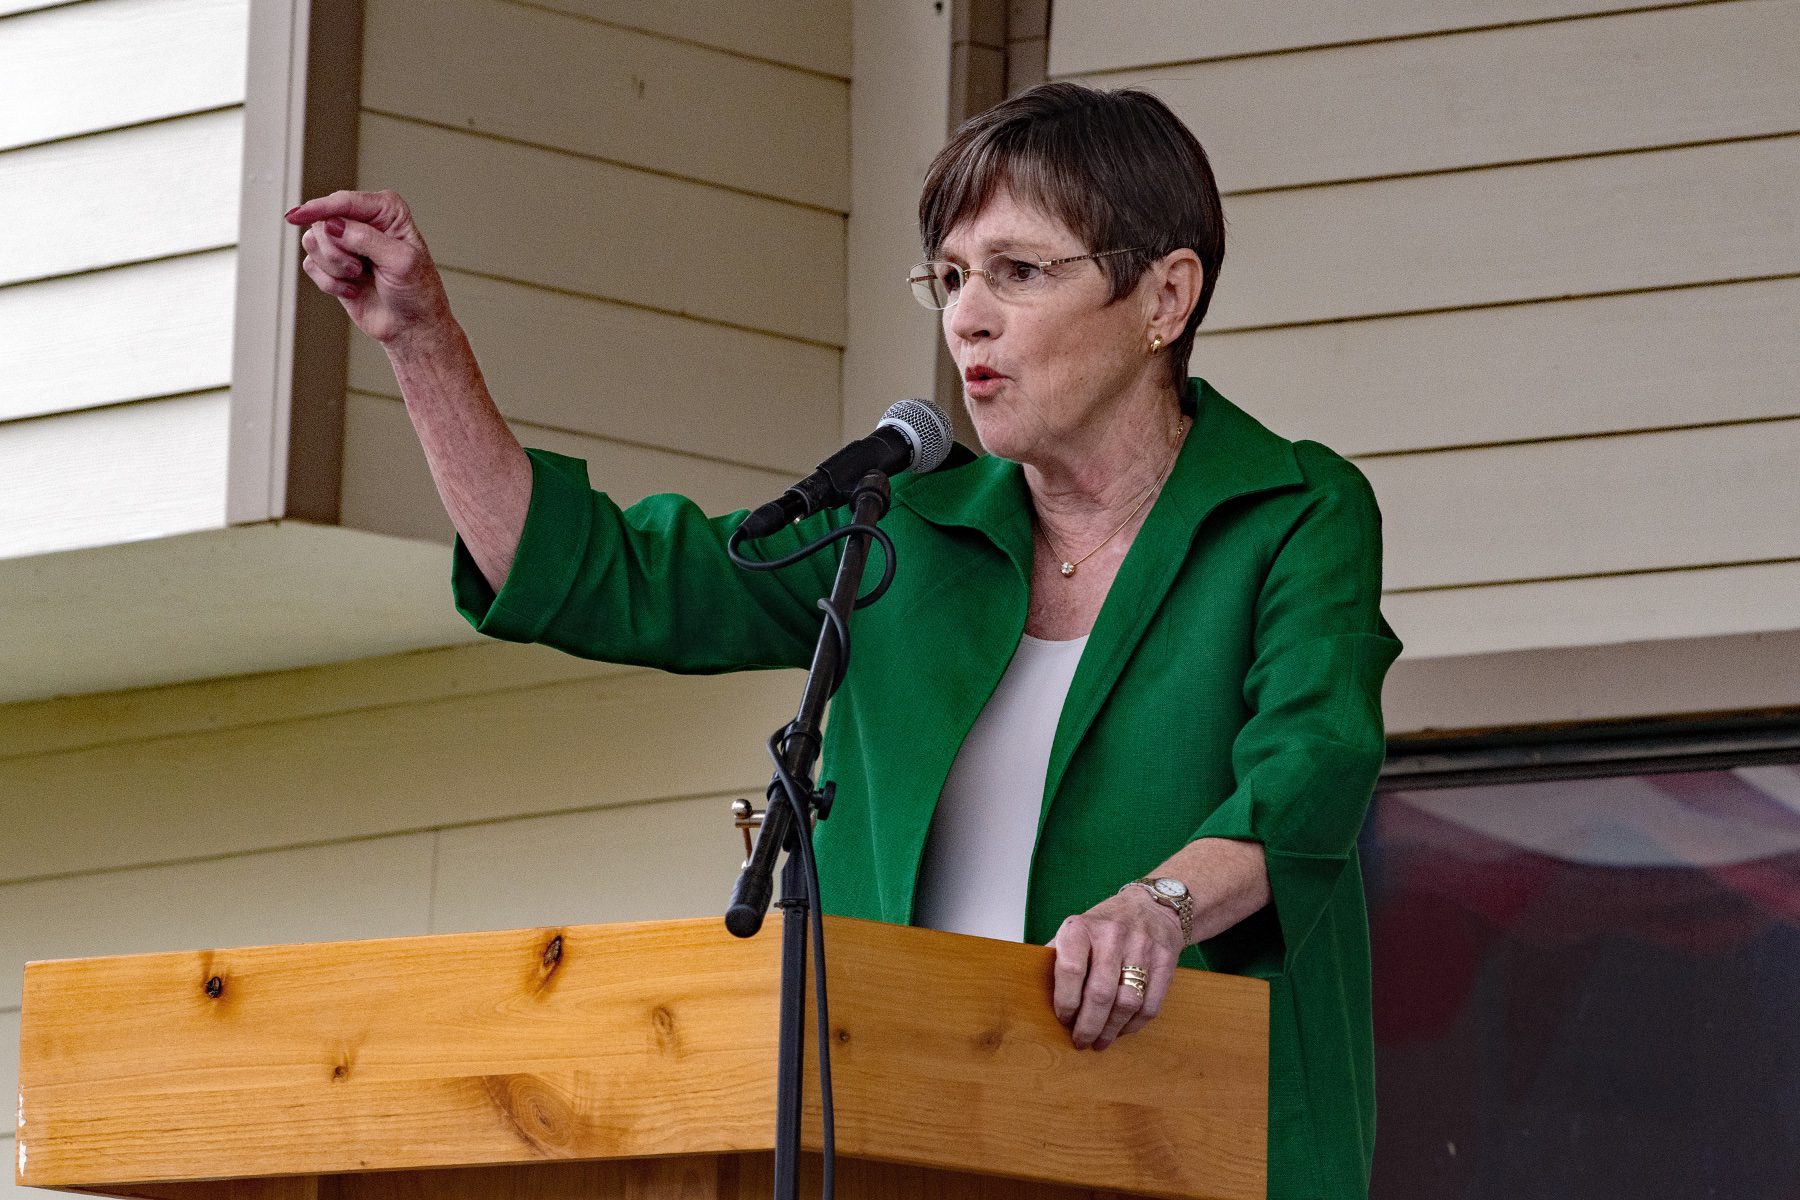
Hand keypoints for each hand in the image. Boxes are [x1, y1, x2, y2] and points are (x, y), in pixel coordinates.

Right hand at [284, 189, 452, 348]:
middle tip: (359, 268)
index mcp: (387, 210)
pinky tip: (353, 289)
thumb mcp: (400, 262)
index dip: (320, 208)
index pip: (345, 201)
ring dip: (335, 268)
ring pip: (313, 242)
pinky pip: (311, 265)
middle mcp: (364, 221)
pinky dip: (330, 283)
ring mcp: (346, 242)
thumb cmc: (417, 292)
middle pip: (324, 222)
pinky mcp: (333, 264)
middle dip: (337, 252)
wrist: (412, 327)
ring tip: (359, 277)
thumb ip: (366, 238)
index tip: (298, 216)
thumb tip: (332, 224)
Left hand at [1049, 886, 1185, 1050]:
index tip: (1063, 1018)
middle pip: (1100, 993)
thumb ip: (1057, 958)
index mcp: (1082, 928)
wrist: (1151, 906)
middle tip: (1081, 1041)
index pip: (1070, 970)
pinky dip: (1134, 1024)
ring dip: (1112, 1029)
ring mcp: (1142, 948)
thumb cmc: (1103, 926)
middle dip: (1088, 1026)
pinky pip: (1150, 1005)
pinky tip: (1122, 1029)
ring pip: (1127, 1003)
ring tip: (1101, 1041)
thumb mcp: (1075, 930)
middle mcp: (1112, 936)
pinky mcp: (1165, 961)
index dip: (1065, 1001)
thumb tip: (1036, 996)